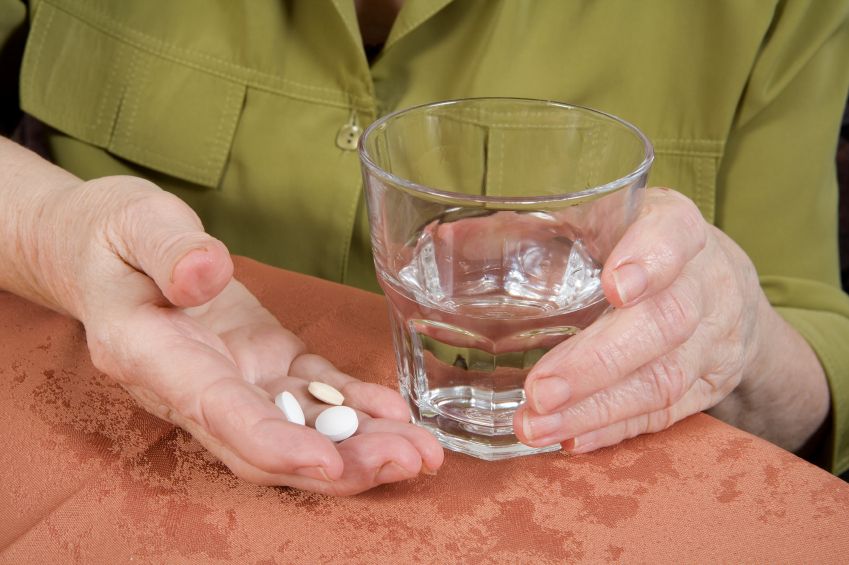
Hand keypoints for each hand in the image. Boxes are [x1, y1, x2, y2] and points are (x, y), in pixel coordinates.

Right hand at [49, 176, 442, 494]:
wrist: (108, 249)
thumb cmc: (113, 233)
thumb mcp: (134, 222)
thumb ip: (169, 248)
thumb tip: (205, 275)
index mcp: (151, 354)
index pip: (215, 411)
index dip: (272, 444)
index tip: (328, 463)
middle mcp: (193, 384)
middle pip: (266, 444)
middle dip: (339, 463)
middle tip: (408, 462)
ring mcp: (232, 376)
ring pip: (297, 427)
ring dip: (359, 446)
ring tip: (422, 452)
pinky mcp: (262, 359)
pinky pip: (311, 391)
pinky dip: (353, 406)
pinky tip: (396, 414)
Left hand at [516, 187, 773, 452]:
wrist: (717, 283)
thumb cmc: (635, 243)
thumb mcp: (601, 219)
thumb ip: (534, 229)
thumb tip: (445, 240)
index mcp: (675, 226)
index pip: (674, 236)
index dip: (649, 260)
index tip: (616, 286)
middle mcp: (704, 283)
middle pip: (663, 324)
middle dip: (598, 361)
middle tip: (540, 390)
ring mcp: (713, 339)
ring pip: (661, 378)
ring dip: (595, 408)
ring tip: (536, 426)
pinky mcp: (707, 385)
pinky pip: (664, 413)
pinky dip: (613, 428)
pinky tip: (570, 438)